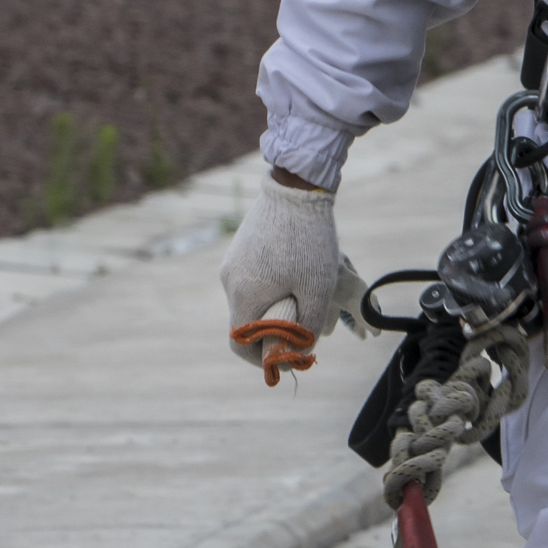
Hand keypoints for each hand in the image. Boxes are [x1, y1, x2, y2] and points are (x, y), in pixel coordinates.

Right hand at [221, 177, 359, 382]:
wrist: (296, 189)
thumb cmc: (309, 241)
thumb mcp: (318, 288)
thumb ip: (308, 326)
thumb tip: (300, 352)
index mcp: (243, 295)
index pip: (239, 343)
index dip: (260, 358)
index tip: (284, 357)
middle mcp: (229, 281)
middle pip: (246, 321)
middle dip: (272, 330)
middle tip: (303, 325)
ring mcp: (231, 263)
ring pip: (250, 299)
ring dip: (273, 306)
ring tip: (304, 294)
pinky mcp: (239, 249)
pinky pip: (251, 279)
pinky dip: (269, 287)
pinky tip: (296, 273)